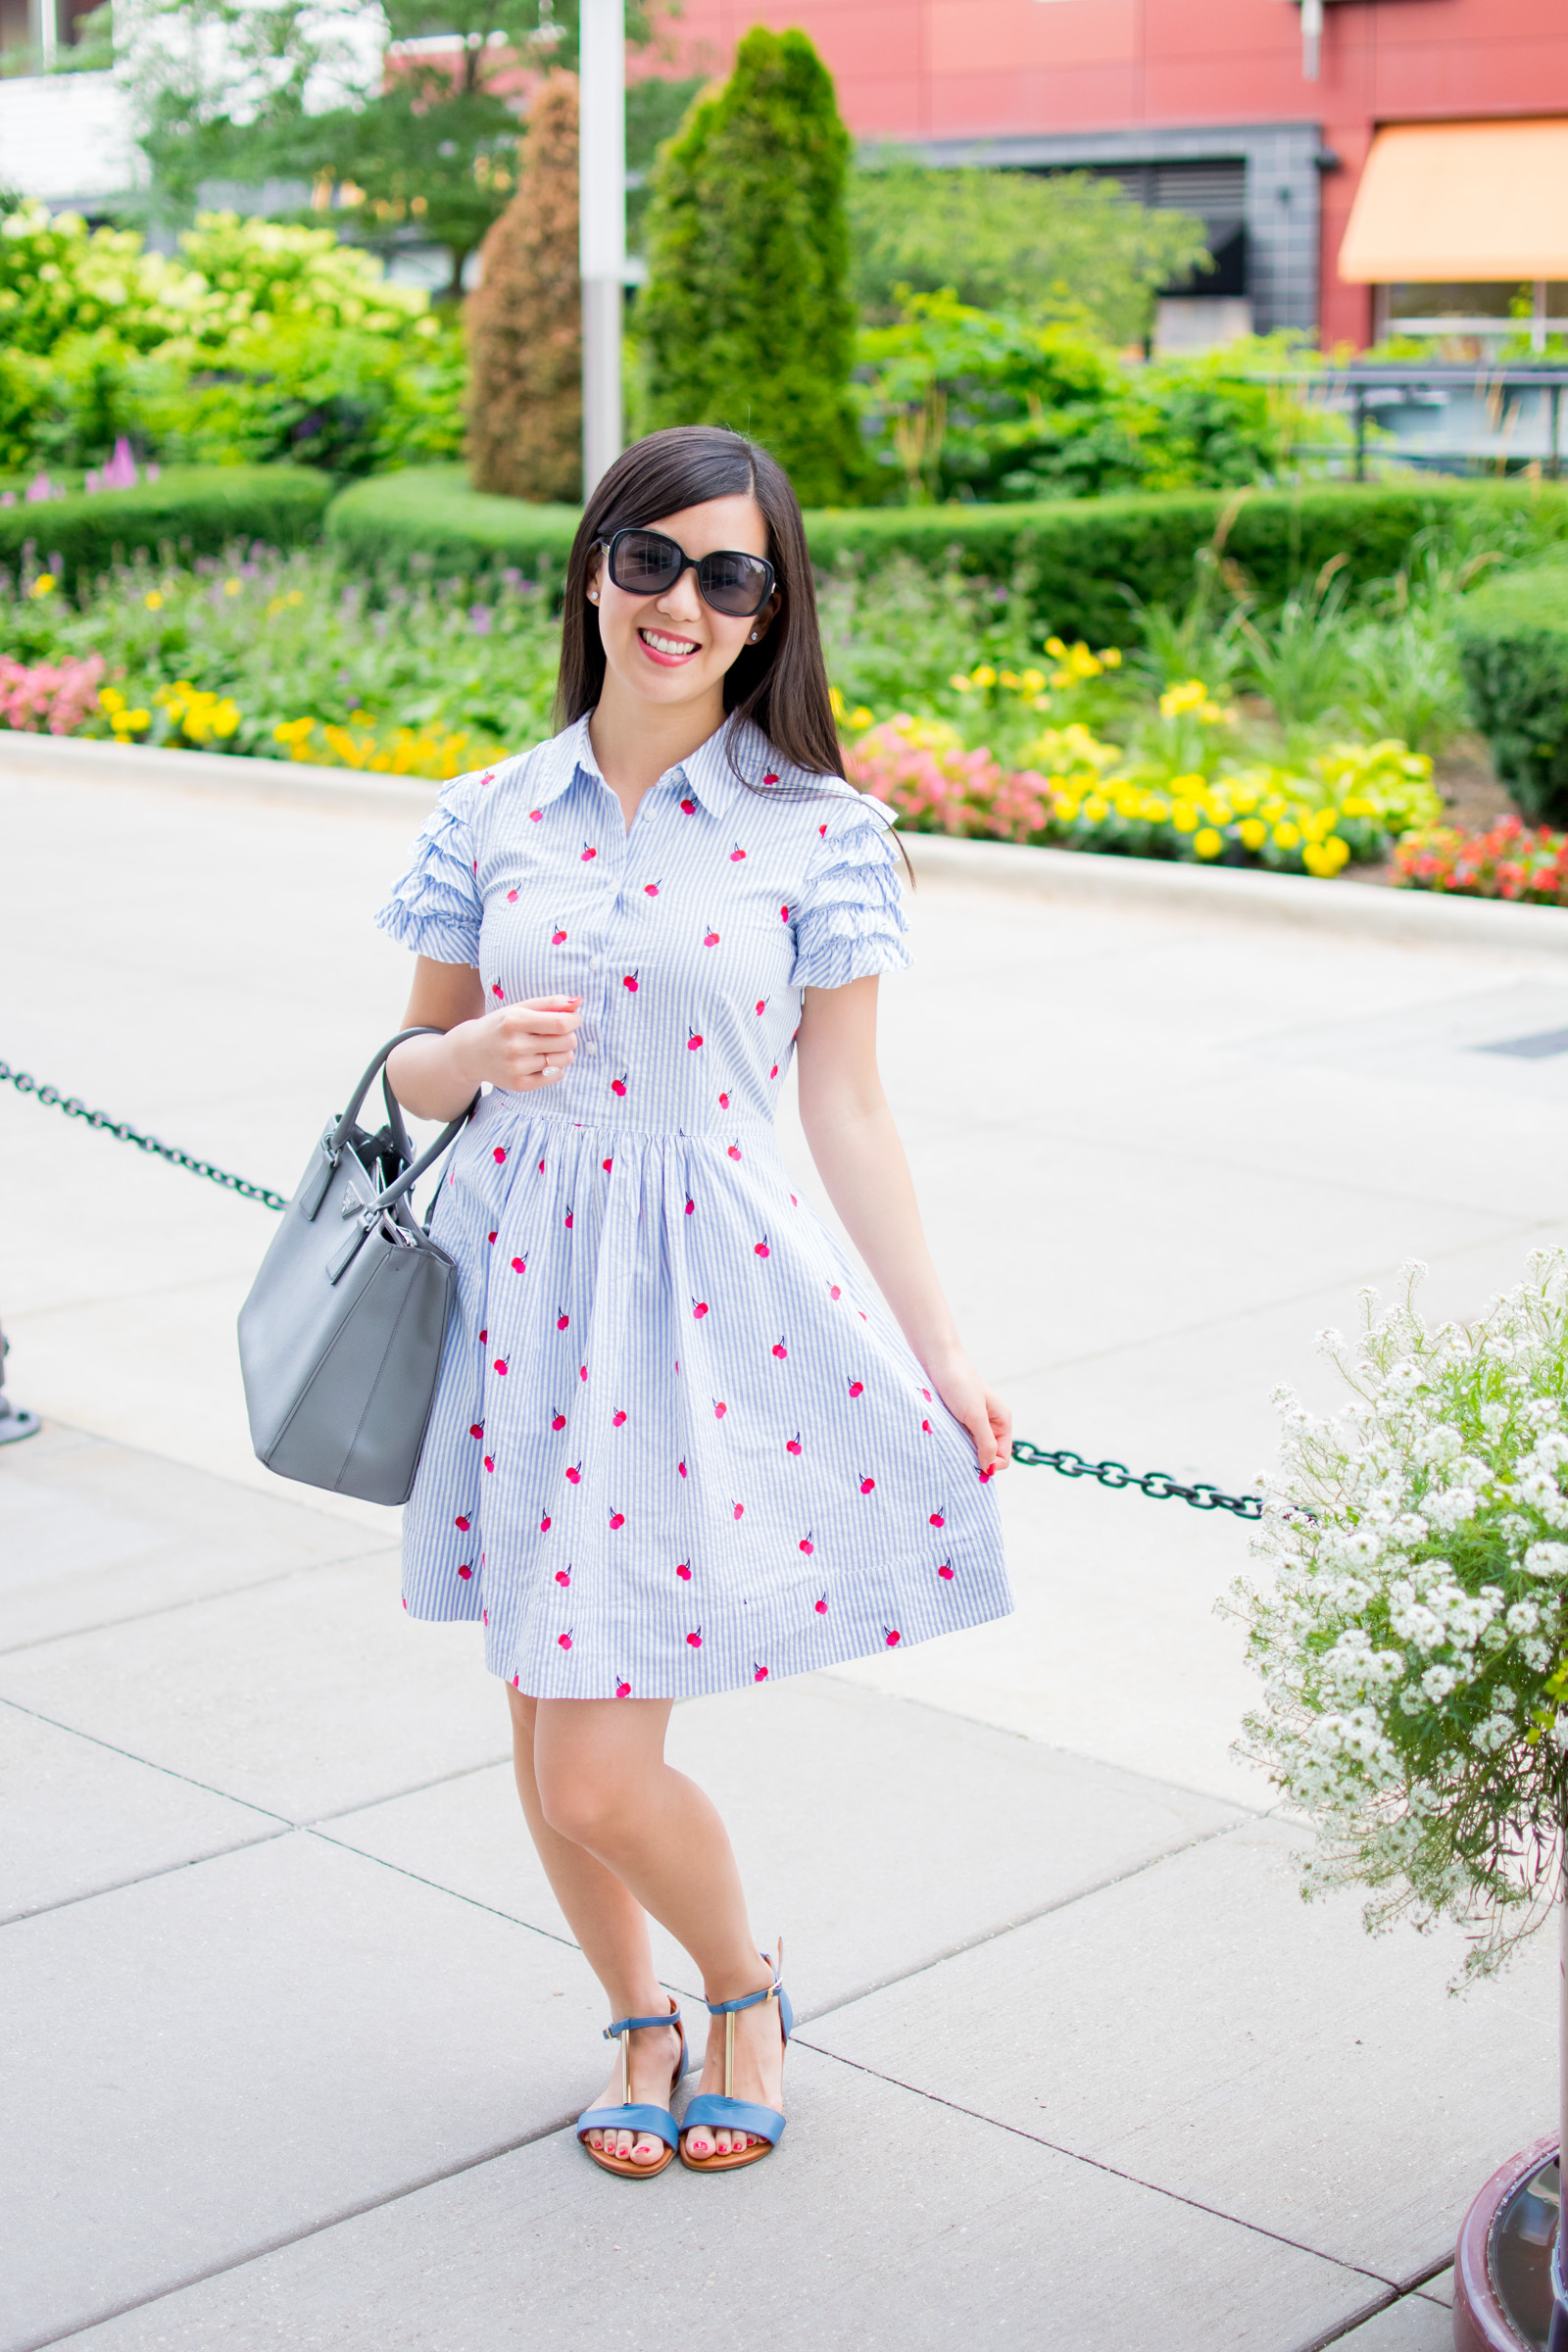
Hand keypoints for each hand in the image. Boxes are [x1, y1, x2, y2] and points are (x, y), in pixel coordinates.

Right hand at [451, 997, 583, 1093]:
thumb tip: (579, 1001)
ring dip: (564, 1051)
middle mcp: (515, 1045)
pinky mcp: (520, 1084)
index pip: (561, 1023)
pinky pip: (556, 1076)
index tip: (573, 1018)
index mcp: (514, 1021)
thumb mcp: (519, 1008)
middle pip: (566, 1042)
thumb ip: (549, 1003)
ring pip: (564, 1059)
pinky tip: (543, 1060)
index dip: (574, 1020)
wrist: (469, 1052)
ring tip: (550, 1047)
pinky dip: (557, 1067)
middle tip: (558, 1033)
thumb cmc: (499, 1026)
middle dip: (569, 1035)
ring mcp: (517, 1067)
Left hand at [924, 1346, 1010, 1480]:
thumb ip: (986, 1443)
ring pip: (971, 1447)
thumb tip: (990, 1468)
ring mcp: (972, 1421)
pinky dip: (951, 1442)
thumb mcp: (975, 1416)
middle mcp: (989, 1423)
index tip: (970, 1464)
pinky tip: (943, 1438)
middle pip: (987, 1454)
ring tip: (948, 1444)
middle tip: (956, 1455)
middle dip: (974, 1459)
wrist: (937, 1359)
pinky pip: (958, 1438)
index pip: (1003, 1457)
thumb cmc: (959, 1383)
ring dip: (961, 1450)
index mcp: (1001, 1422)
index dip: (990, 1465)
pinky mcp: (956, 1418)